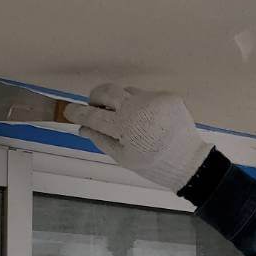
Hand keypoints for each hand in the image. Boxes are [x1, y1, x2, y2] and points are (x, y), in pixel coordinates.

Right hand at [64, 84, 211, 191]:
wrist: (187, 161)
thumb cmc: (152, 164)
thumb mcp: (122, 157)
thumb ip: (100, 139)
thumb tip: (82, 128)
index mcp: (124, 126)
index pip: (92, 115)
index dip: (77, 113)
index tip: (69, 111)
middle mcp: (137, 107)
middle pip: (107, 91)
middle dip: (96, 97)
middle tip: (95, 107)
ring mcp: (153, 99)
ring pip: (127, 92)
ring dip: (120, 102)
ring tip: (126, 119)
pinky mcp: (166, 96)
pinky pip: (146, 96)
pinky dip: (141, 105)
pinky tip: (147, 120)